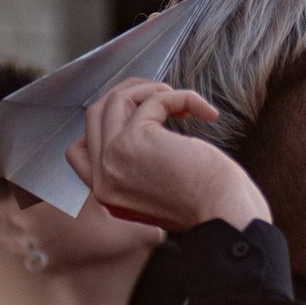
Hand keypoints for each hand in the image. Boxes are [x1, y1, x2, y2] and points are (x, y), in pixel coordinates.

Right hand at [68, 78, 272, 232]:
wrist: (225, 214)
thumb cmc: (209, 204)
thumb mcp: (161, 194)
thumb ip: (140, 170)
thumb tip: (146, 127)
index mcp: (107, 194)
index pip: (80, 150)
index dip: (106, 122)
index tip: (139, 113)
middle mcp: (102, 179)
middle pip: (94, 116)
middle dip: (127, 95)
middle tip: (160, 95)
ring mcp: (112, 159)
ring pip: (115, 100)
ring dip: (150, 90)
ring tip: (182, 101)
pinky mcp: (133, 140)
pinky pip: (153, 100)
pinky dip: (180, 97)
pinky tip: (203, 111)